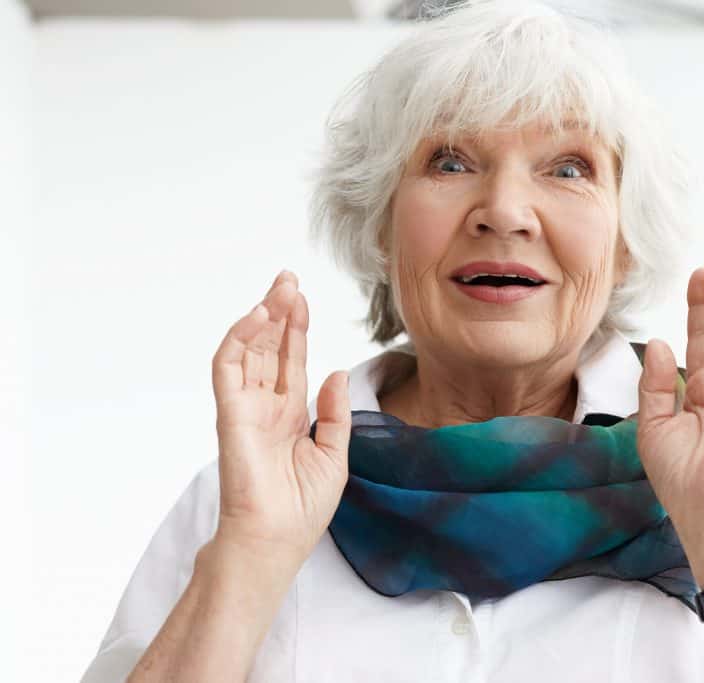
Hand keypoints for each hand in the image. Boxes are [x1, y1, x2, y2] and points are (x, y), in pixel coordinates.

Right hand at [210, 270, 351, 569]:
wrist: (277, 540)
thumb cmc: (302, 509)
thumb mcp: (334, 455)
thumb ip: (335, 413)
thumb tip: (335, 372)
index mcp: (289, 417)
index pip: (291, 363)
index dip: (296, 330)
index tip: (302, 299)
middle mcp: (266, 408)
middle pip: (270, 349)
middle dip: (279, 313)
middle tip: (288, 278)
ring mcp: (246, 409)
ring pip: (249, 351)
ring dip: (262, 317)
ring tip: (280, 288)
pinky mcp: (230, 415)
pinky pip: (228, 368)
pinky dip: (239, 339)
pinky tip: (258, 315)